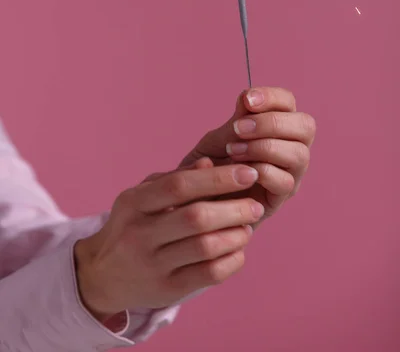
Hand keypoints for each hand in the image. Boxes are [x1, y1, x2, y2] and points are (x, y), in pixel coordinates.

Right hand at [74, 160, 263, 321]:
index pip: (180, 186)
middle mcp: (140, 234)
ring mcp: (151, 265)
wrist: (101, 274)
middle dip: (234, 208)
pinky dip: (231, 261)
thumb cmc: (131, 225)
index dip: (218, 178)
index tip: (248, 173)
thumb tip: (210, 163)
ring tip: (248, 227)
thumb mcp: (142, 196)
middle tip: (256, 205)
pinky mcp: (166, 290)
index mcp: (134, 203)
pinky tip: (238, 250)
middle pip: (196, 218)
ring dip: (235, 235)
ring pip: (205, 248)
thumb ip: (175, 178)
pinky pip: (207, 275)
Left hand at [179, 87, 315, 224]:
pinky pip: (285, 181)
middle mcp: (292, 147)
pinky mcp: (281, 197)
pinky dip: (262, 172)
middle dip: (271, 123)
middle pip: (306, 125)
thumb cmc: (212, 166)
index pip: (288, 102)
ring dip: (263, 148)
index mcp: (278, 125)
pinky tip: (240, 172)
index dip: (272, 97)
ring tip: (233, 151)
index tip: (247, 100)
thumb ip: (235, 121)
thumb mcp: (218, 139)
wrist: (198, 201)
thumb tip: (248, 98)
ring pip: (299, 154)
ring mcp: (291, 174)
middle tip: (238, 129)